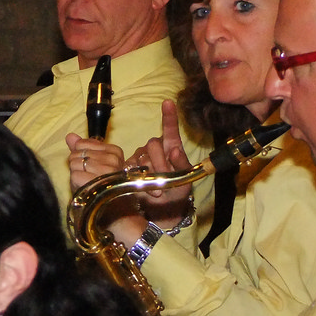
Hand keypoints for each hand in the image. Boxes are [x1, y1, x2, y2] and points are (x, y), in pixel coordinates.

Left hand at [66, 133, 124, 191]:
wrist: (107, 206)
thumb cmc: (99, 183)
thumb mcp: (92, 162)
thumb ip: (82, 147)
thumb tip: (70, 136)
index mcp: (115, 151)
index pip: (82, 144)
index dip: (81, 155)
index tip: (91, 166)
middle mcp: (113, 160)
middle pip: (77, 153)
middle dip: (78, 165)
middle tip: (88, 176)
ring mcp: (106, 172)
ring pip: (74, 163)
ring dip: (76, 173)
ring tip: (86, 181)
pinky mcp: (96, 182)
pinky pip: (74, 175)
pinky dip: (75, 182)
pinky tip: (84, 186)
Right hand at [124, 101, 192, 225]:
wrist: (162, 212)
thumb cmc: (177, 194)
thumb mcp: (185, 182)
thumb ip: (182, 165)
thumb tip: (174, 149)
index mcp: (172, 148)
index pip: (170, 130)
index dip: (169, 116)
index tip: (168, 102)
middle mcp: (156, 149)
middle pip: (153, 144)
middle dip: (159, 163)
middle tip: (164, 183)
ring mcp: (142, 158)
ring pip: (142, 157)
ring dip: (150, 174)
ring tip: (157, 191)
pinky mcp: (130, 168)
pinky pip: (131, 166)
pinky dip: (138, 178)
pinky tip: (143, 186)